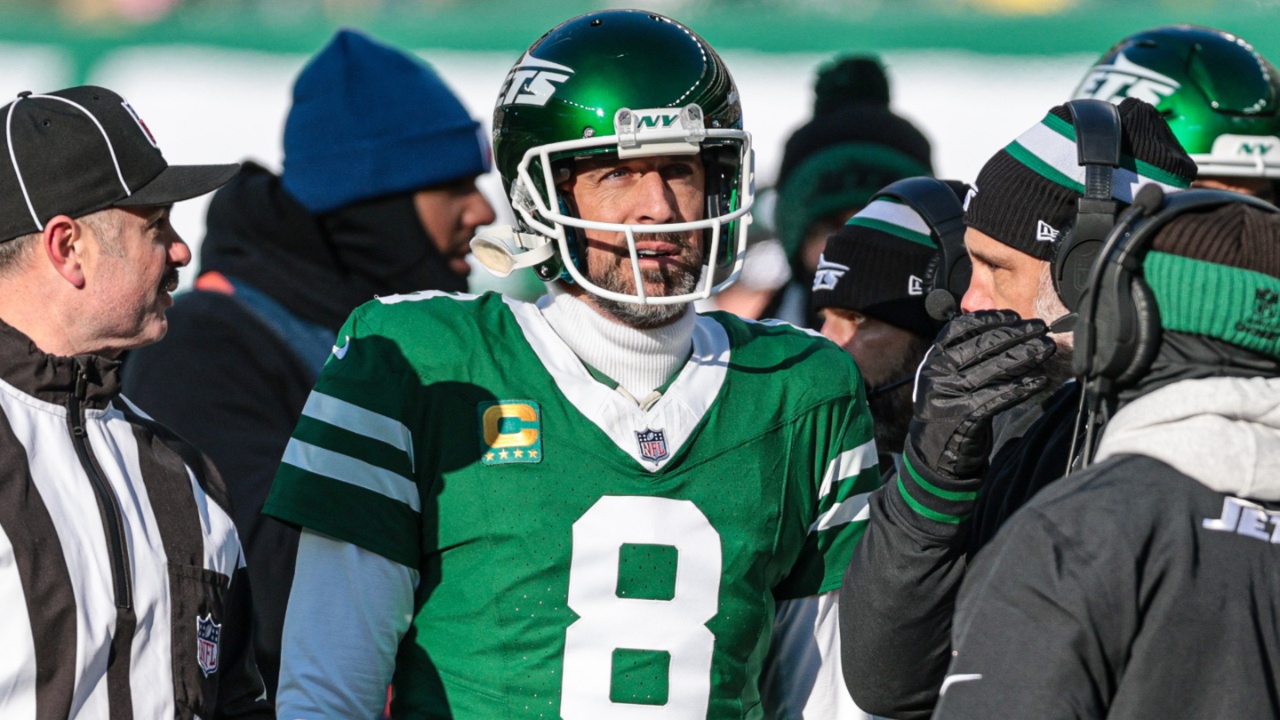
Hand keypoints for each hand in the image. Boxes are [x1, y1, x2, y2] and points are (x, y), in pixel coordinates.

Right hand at [908, 310, 1056, 478]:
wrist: (934, 451)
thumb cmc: (947, 408)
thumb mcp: (945, 376)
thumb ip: (963, 354)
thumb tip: (1002, 329)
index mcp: (934, 358)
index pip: (963, 328)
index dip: (991, 319)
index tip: (1014, 316)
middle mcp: (940, 372)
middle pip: (985, 345)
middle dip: (1017, 333)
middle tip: (1040, 327)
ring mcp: (953, 393)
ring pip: (997, 367)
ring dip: (1027, 355)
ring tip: (1046, 347)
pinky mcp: (968, 415)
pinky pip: (1002, 396)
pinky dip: (1024, 387)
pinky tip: (1040, 380)